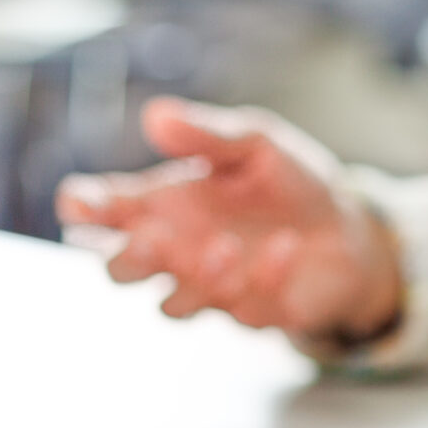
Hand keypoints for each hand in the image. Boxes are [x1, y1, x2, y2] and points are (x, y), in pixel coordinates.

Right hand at [57, 97, 400, 339]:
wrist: (348, 224)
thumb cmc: (287, 180)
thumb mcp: (254, 141)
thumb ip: (206, 134)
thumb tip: (155, 115)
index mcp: (162, 204)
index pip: (102, 212)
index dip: (82, 208)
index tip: (79, 202)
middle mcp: (175, 251)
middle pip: (120, 273)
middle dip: (126, 261)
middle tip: (150, 238)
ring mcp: (210, 289)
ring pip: (174, 307)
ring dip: (196, 280)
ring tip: (226, 245)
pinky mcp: (253, 313)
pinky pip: (245, 309)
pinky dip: (264, 278)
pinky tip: (286, 246)